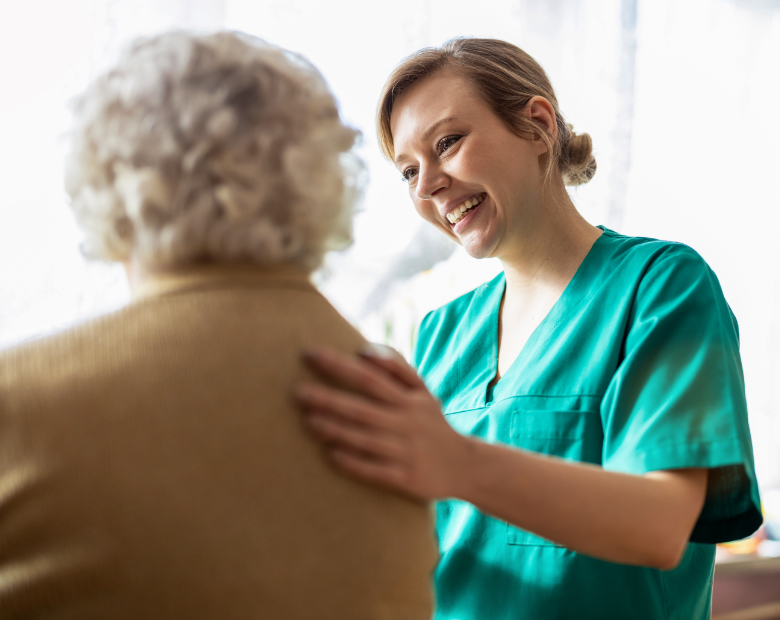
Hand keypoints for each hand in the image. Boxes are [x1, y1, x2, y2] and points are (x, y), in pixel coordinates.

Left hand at [294, 345, 470, 500]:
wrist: (465, 466)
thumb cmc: (432, 424)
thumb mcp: (422, 392)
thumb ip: (396, 368)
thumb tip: (363, 350)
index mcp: (409, 400)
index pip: (370, 377)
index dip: (339, 365)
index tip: (310, 354)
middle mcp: (407, 423)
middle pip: (363, 408)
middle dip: (329, 399)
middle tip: (297, 392)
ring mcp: (407, 452)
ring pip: (366, 439)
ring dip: (336, 430)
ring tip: (308, 421)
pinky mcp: (407, 478)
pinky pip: (376, 471)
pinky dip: (354, 463)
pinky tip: (331, 455)